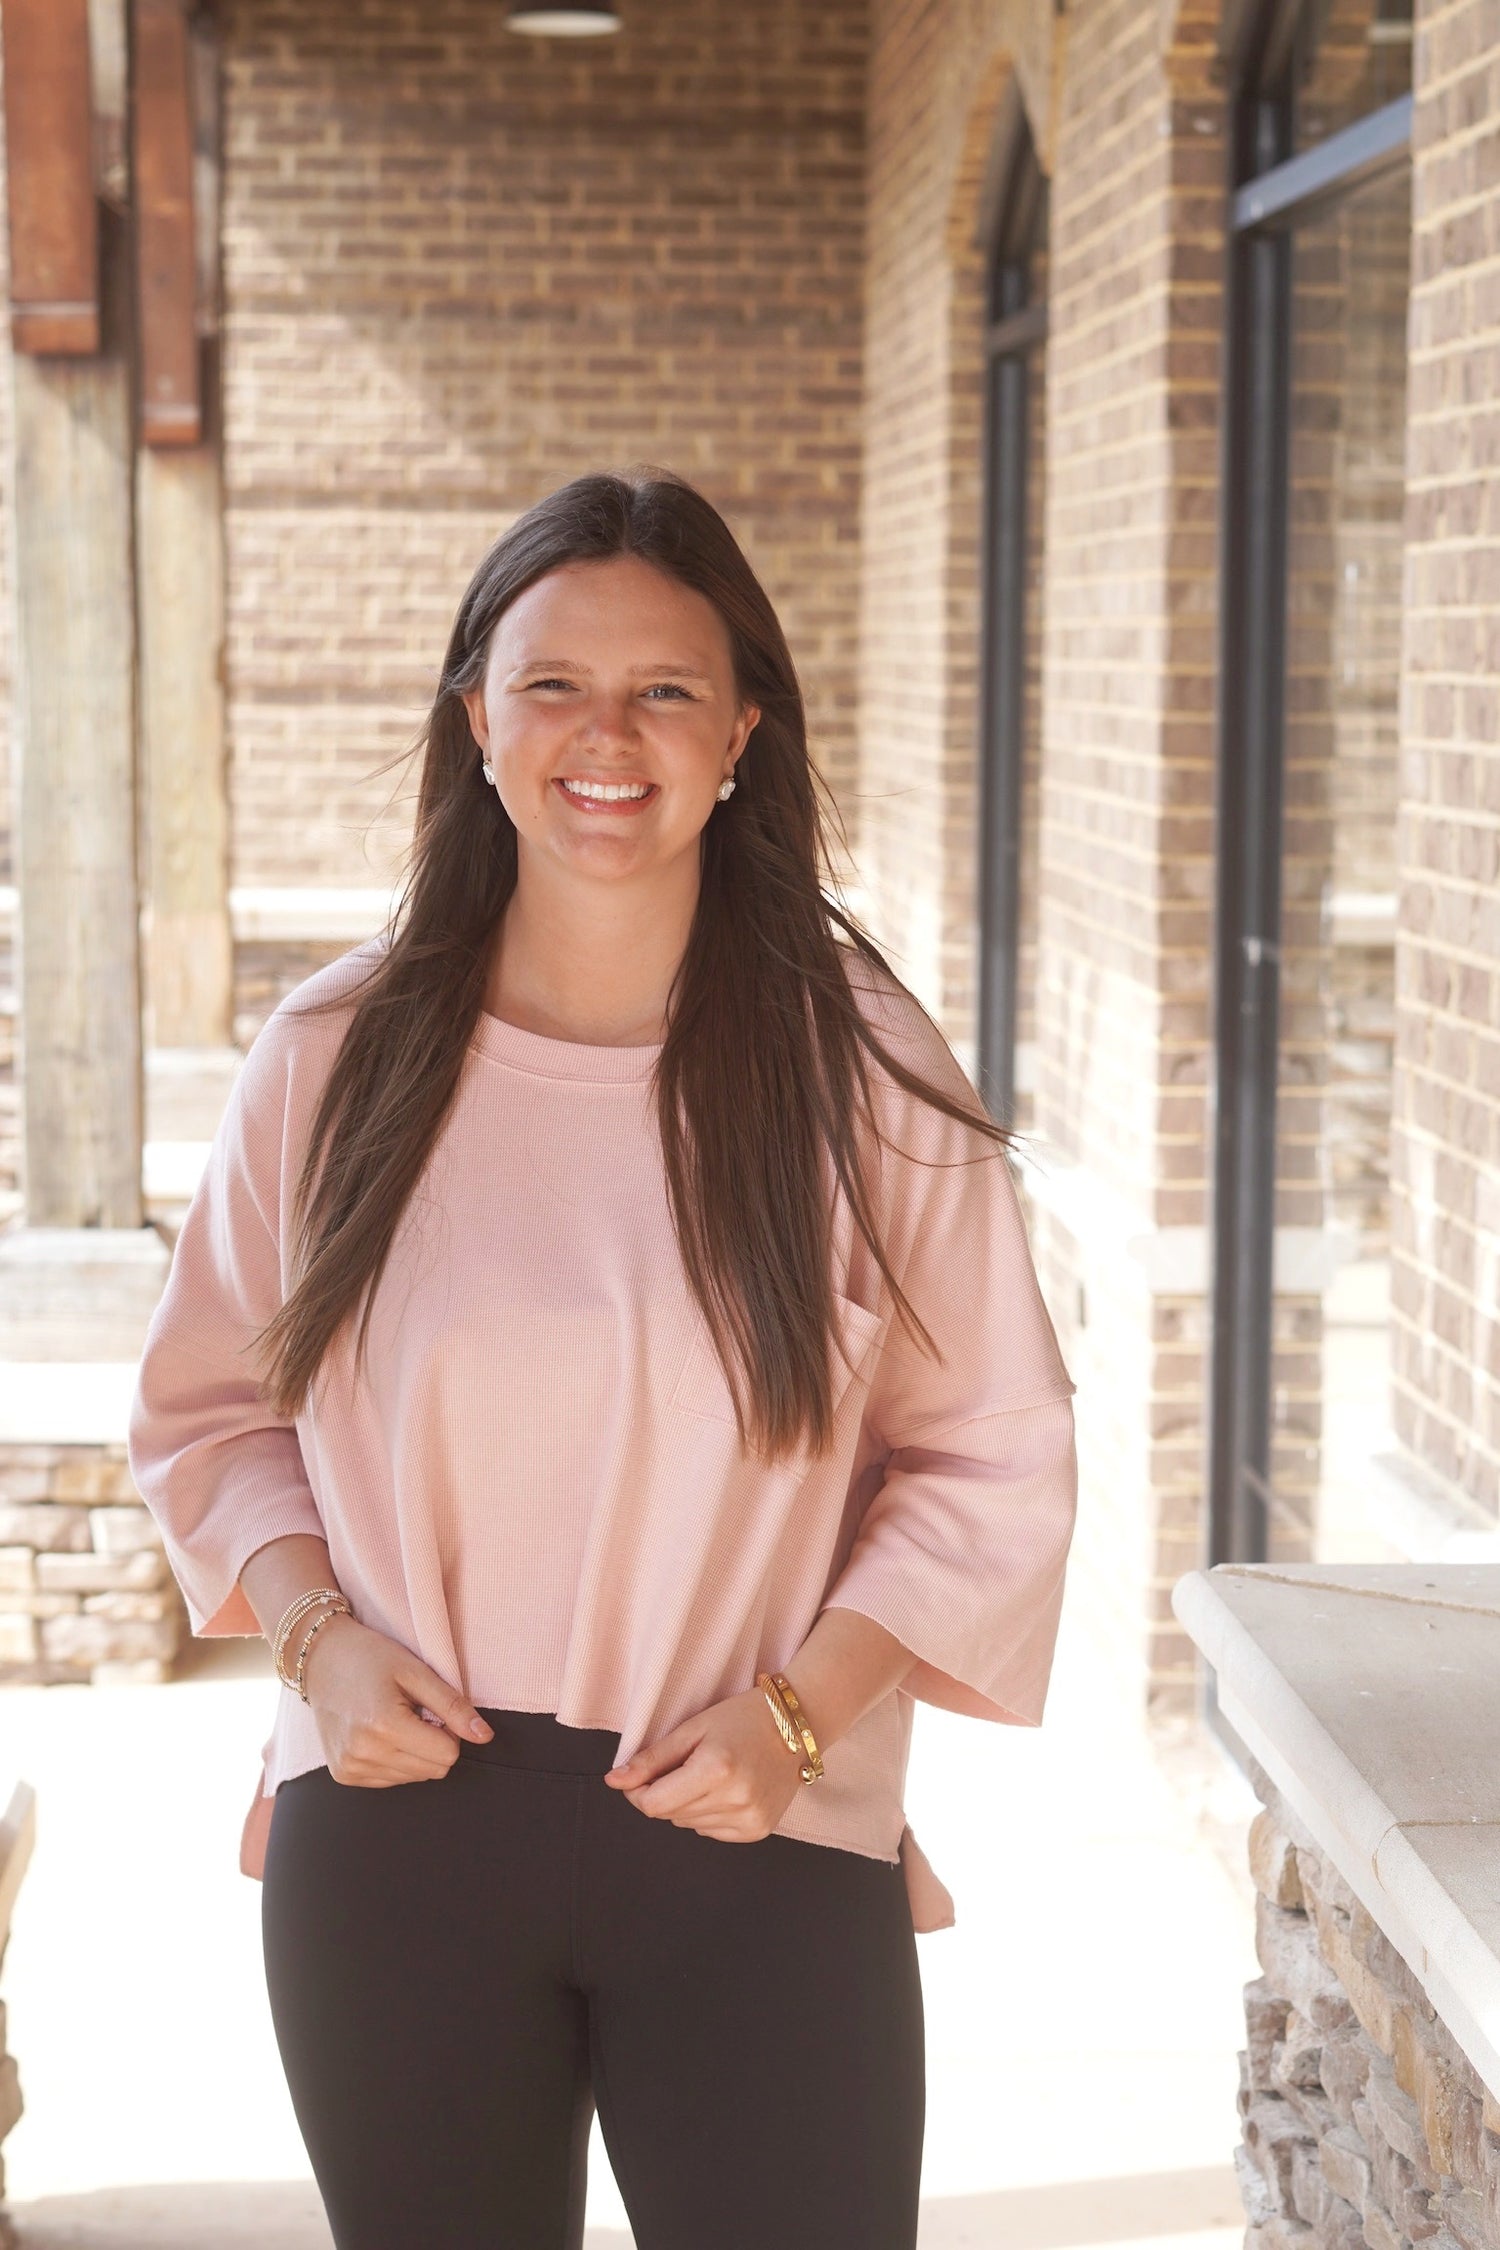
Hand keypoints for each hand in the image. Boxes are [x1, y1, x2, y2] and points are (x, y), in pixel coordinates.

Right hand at [297, 1612, 494, 1785]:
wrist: (321, 1659)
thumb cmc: (372, 1657)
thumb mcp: (417, 1671)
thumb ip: (454, 1707)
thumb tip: (485, 1737)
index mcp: (384, 1726)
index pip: (448, 1755)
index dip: (448, 1730)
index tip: (430, 1707)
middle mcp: (364, 1754)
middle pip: (433, 1771)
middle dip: (433, 1742)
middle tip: (412, 1711)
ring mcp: (351, 1768)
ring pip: (414, 1779)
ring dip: (413, 1752)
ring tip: (392, 1719)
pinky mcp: (343, 1776)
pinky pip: (391, 1781)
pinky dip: (394, 1759)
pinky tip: (378, 1733)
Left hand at [602, 1686, 806, 1840]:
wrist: (796, 1726)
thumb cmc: (742, 1718)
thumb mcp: (692, 1729)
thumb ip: (651, 1758)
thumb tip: (614, 1781)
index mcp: (714, 1770)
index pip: (653, 1804)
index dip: (637, 1791)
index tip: (639, 1775)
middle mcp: (734, 1799)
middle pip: (669, 1816)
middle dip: (665, 1792)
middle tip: (684, 1764)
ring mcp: (749, 1818)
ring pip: (688, 1825)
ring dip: (687, 1804)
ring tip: (709, 1773)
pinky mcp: (757, 1830)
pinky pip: (711, 1831)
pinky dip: (709, 1813)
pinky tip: (725, 1789)